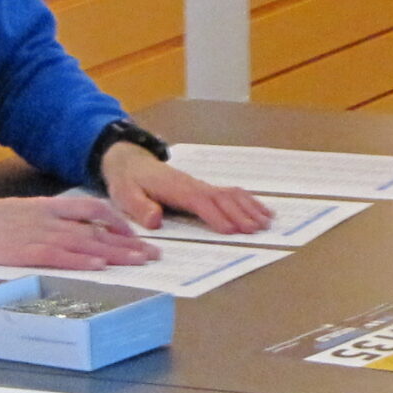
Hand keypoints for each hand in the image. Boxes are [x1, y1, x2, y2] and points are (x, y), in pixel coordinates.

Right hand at [0, 191, 159, 269]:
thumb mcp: (23, 213)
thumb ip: (48, 221)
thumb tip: (75, 234)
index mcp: (48, 207)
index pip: (92, 209)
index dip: (117, 220)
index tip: (135, 234)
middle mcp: (49, 219)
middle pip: (97, 229)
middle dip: (128, 243)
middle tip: (153, 255)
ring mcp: (38, 235)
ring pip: (86, 244)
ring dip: (115, 254)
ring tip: (139, 262)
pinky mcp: (26, 253)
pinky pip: (60, 257)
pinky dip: (81, 261)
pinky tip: (99, 267)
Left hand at [99, 141, 274, 233]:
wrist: (129, 161)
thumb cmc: (128, 182)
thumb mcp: (125, 195)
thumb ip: (140, 207)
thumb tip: (155, 219)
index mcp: (176, 189)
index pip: (200, 202)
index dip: (216, 216)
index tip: (231, 230)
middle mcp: (193, 185)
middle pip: (222, 198)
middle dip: (240, 214)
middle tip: (257, 230)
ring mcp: (200, 186)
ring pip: (230, 194)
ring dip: (249, 207)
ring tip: (267, 222)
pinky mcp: (203, 189)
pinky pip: (230, 193)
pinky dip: (248, 201)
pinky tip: (262, 211)